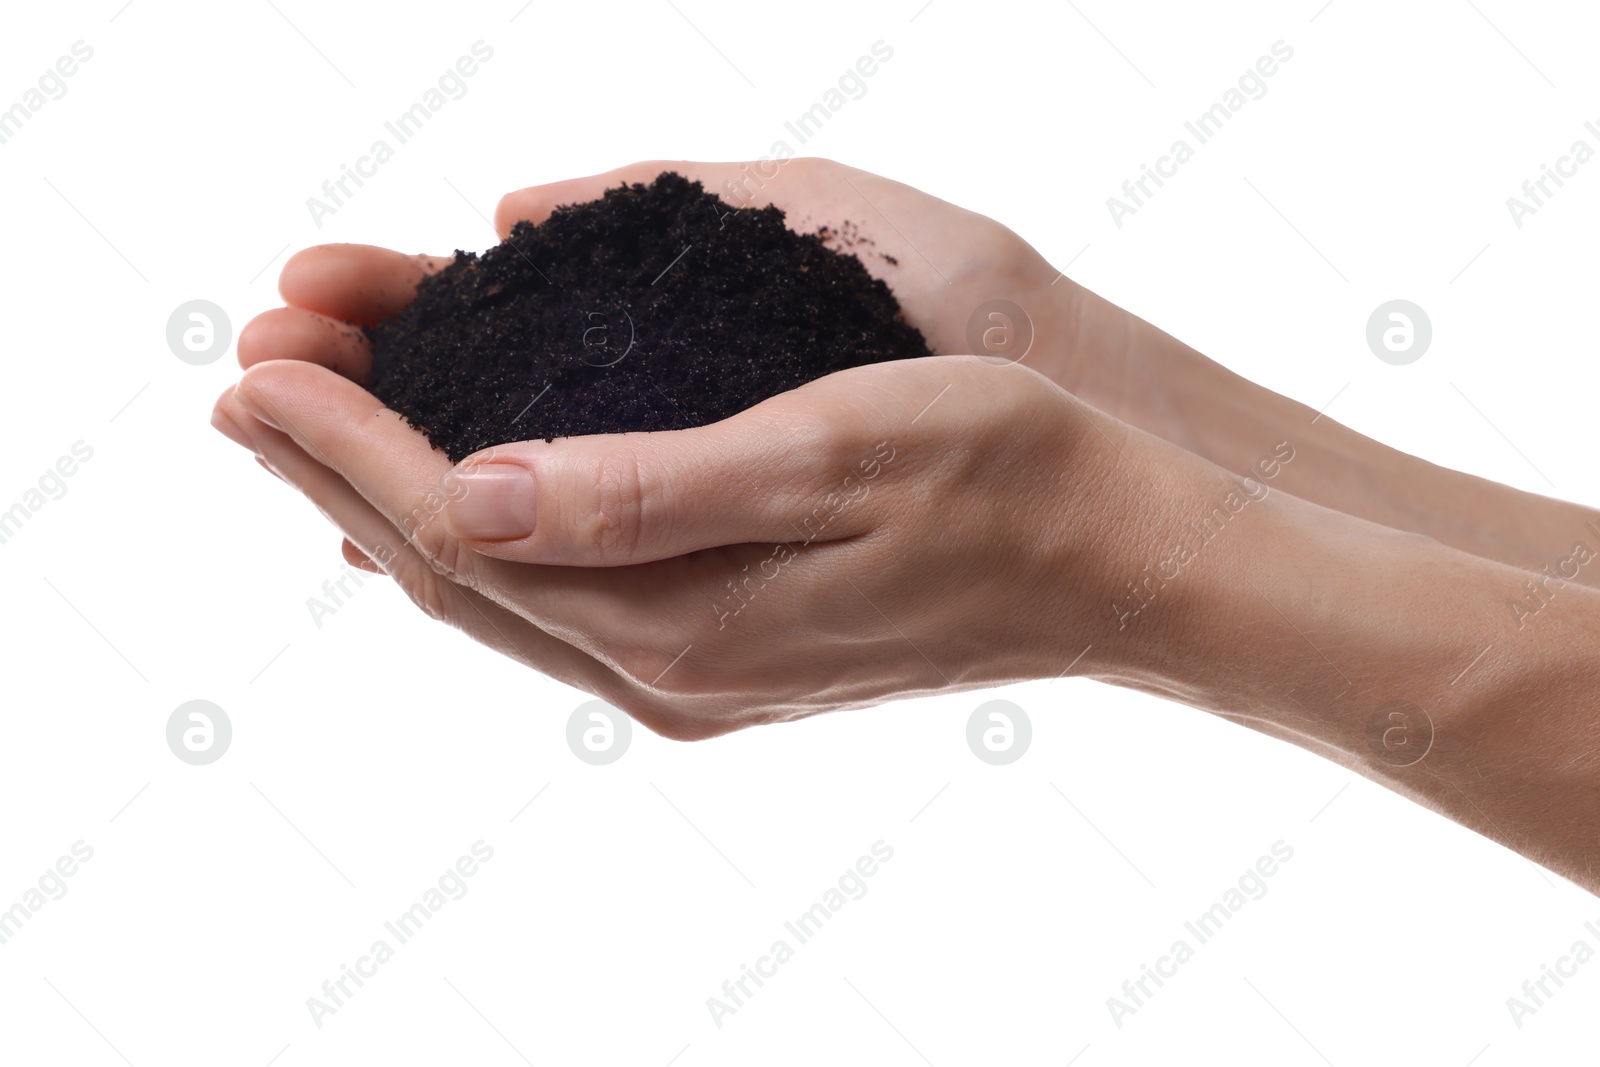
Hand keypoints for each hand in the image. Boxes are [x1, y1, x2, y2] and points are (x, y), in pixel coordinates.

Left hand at [214, 341, 1189, 738]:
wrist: (1126, 567)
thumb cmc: (1008, 478)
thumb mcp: (830, 454)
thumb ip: (645, 488)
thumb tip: (473, 493)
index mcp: (679, 622)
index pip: (459, 526)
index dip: (346, 441)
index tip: (257, 356)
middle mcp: (667, 671)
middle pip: (452, 570)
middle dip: (335, 471)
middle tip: (243, 380)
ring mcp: (696, 675)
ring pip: (498, 593)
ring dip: (393, 505)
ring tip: (314, 431)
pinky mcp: (728, 655)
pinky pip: (560, 602)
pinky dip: (481, 542)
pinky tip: (455, 503)